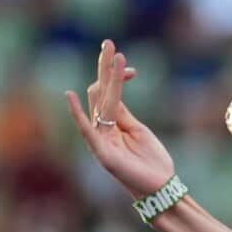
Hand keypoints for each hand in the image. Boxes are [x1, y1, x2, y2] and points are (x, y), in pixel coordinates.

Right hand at [65, 40, 175, 197]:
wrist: (160, 189)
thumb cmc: (151, 163)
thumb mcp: (138, 131)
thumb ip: (123, 113)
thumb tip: (113, 91)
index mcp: (113, 123)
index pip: (109, 92)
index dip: (117, 75)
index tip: (132, 67)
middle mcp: (103, 128)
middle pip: (100, 91)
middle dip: (105, 66)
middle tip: (109, 42)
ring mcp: (101, 139)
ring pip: (100, 103)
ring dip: (107, 78)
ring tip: (113, 55)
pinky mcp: (102, 153)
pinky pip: (87, 130)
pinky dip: (78, 113)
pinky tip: (70, 95)